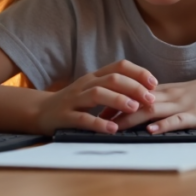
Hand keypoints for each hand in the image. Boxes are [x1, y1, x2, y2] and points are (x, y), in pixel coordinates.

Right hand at [35, 60, 156, 134]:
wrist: (40, 112)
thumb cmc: (74, 102)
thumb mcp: (93, 90)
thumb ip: (114, 88)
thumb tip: (145, 91)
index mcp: (94, 76)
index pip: (119, 66)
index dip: (139, 73)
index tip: (154, 84)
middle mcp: (85, 84)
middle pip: (112, 78)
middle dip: (134, 87)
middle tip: (150, 99)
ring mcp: (74, 99)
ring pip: (98, 94)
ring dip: (118, 100)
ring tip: (134, 108)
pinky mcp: (65, 116)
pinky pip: (83, 118)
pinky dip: (99, 123)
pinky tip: (113, 128)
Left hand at [106, 73, 195, 133]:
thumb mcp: (179, 94)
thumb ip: (160, 100)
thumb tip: (141, 108)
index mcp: (163, 92)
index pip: (133, 95)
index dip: (114, 103)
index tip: (96, 111)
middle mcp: (168, 97)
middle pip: (137, 102)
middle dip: (116, 112)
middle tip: (97, 122)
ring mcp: (180, 105)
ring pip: (153, 110)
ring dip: (133, 118)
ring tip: (116, 127)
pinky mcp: (194, 115)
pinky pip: (176, 120)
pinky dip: (163, 125)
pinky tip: (152, 131)